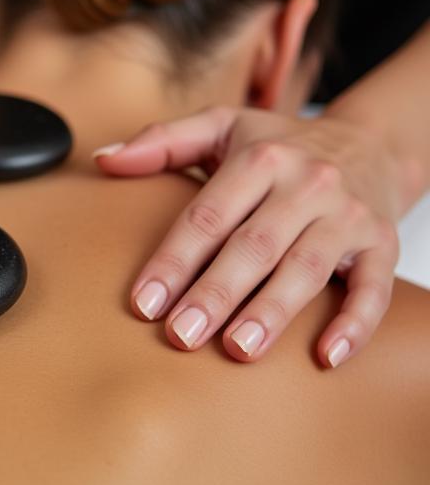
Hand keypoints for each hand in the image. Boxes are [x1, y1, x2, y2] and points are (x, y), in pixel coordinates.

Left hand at [94, 106, 405, 367]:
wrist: (370, 143)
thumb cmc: (279, 145)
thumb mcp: (221, 128)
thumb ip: (161, 142)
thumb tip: (103, 159)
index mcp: (261, 159)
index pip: (208, 215)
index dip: (174, 260)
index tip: (143, 302)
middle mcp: (306, 184)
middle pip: (255, 245)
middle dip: (216, 293)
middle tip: (181, 335)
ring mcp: (348, 215)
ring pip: (307, 267)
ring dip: (272, 311)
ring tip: (238, 349)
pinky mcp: (382, 244)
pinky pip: (374, 288)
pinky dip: (354, 323)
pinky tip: (325, 357)